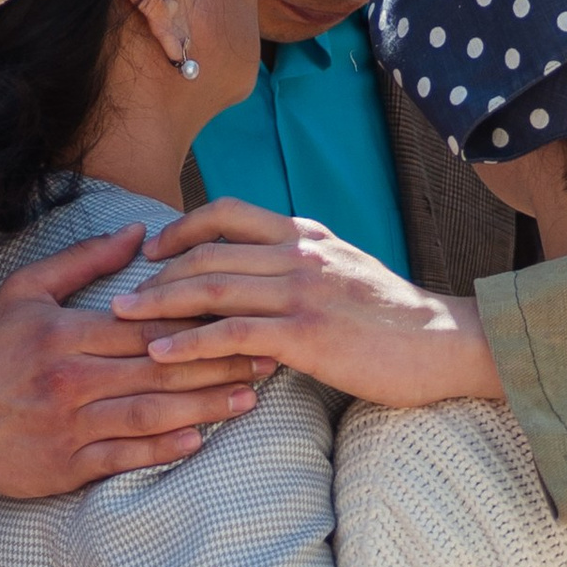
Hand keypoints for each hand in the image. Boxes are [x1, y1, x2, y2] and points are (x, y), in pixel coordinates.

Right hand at [0, 225, 264, 500]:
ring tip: (249, 399)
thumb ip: (83, 262)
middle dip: (219, 362)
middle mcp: (71, 379)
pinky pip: (126, 457)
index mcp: (63, 334)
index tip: (242, 314)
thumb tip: (137, 232)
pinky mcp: (69, 464)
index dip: (199, 320)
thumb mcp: (24, 293)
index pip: (145, 324)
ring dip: (206, 407)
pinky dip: (165, 449)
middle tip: (267, 357)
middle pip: (159, 368)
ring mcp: (71, 425)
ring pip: (152, 413)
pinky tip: (200, 440)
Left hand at [136, 201, 505, 409]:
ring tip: (121, 319)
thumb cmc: (398, 320)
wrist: (445, 343)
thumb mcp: (348, 272)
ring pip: (210, 287)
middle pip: (207, 252)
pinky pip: (231, 332)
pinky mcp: (305, 334)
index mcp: (306, 235)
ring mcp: (301, 291)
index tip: (155, 249)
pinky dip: (188, 341)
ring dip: (158, 303)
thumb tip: (264, 278)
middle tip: (120, 294)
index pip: (228, 214)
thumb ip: (305, 266)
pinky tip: (161, 352)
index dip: (182, 228)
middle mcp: (298, 253)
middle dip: (156, 273)